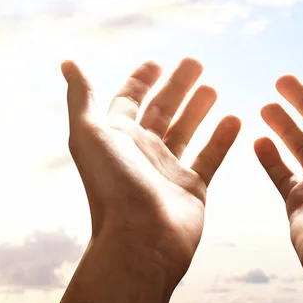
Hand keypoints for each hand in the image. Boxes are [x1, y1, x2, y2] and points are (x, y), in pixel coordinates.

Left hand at [63, 57, 240, 286]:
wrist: (141, 240)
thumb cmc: (113, 185)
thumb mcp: (90, 133)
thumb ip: (83, 97)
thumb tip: (68, 63)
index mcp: (118, 138)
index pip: (129, 101)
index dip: (140, 81)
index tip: (158, 63)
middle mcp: (142, 152)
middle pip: (162, 110)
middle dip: (177, 86)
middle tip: (196, 63)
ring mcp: (167, 170)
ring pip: (186, 131)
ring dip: (198, 108)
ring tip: (213, 87)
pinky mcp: (192, 188)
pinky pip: (209, 157)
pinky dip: (222, 139)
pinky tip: (235, 119)